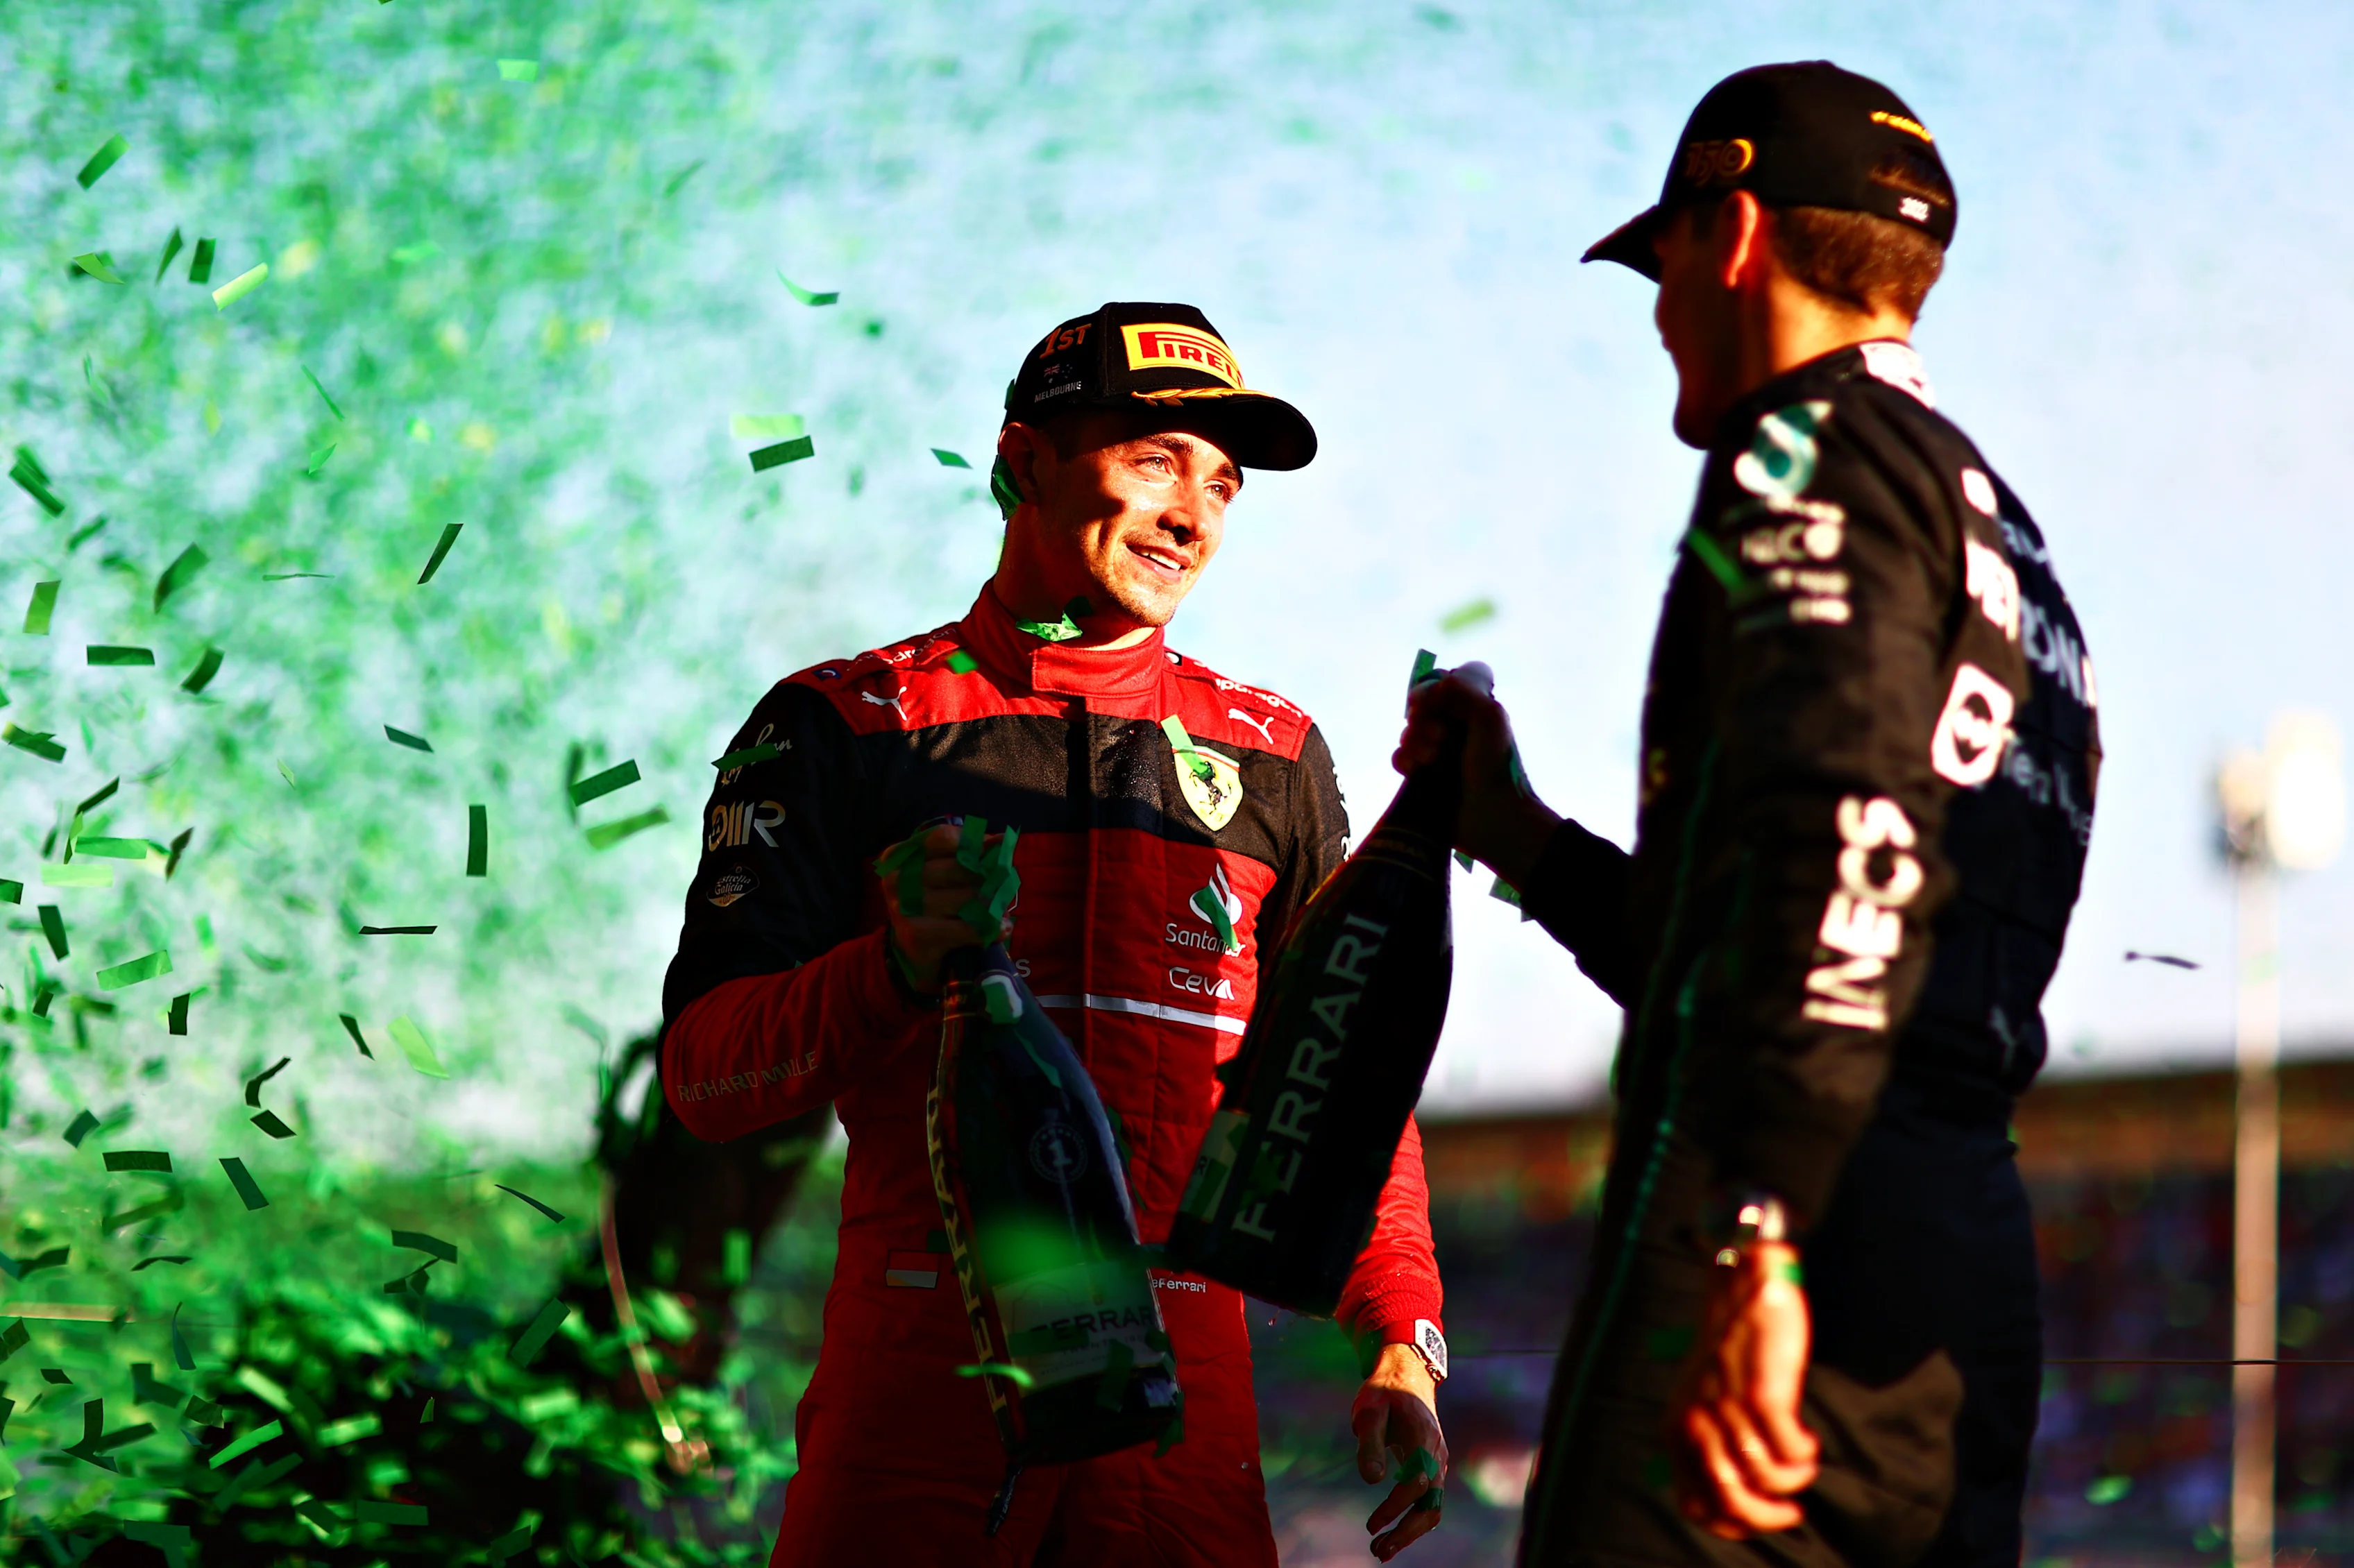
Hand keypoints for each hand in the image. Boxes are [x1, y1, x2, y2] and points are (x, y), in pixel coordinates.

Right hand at [879, 823, 1012, 992]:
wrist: (914, 952)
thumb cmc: (935, 903)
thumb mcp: (946, 873)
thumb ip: (970, 853)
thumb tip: (1002, 840)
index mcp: (902, 855)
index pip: (944, 837)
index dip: (975, 842)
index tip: (998, 849)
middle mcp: (897, 878)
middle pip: (960, 867)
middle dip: (989, 877)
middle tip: (1003, 886)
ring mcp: (904, 907)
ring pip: (968, 898)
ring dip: (993, 905)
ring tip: (1000, 910)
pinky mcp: (917, 935)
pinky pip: (967, 927)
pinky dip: (990, 929)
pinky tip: (1000, 929)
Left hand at [1352, 1343, 1446, 1559]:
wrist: (1408, 1376)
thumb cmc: (1384, 1392)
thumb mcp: (1369, 1410)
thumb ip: (1370, 1444)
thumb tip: (1372, 1481)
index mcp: (1422, 1438)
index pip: (1416, 1482)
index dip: (1395, 1506)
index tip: (1371, 1524)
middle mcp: (1436, 1454)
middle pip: (1431, 1504)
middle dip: (1406, 1531)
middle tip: (1378, 1551)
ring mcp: (1438, 1462)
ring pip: (1433, 1507)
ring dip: (1410, 1531)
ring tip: (1381, 1550)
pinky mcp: (1432, 1467)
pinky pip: (1429, 1500)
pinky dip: (1413, 1520)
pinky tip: (1393, 1533)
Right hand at [1392, 662, 1560, 887]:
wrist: (1492, 815)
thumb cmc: (1496, 766)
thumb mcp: (1490, 718)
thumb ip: (1464, 691)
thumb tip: (1436, 685)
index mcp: (1472, 713)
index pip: (1440, 688)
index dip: (1430, 692)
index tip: (1429, 703)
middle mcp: (1453, 730)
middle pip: (1420, 711)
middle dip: (1424, 722)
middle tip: (1443, 740)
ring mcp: (1436, 754)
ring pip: (1407, 734)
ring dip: (1416, 743)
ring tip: (1434, 760)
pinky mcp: (1421, 777)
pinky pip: (1399, 758)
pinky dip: (1404, 761)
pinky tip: (1416, 771)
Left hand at [1671, 1241, 1819, 1537]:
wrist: (1747, 1288)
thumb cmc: (1733, 1350)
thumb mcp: (1706, 1400)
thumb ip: (1710, 1445)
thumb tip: (1737, 1498)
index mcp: (1676, 1429)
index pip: (1694, 1504)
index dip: (1732, 1524)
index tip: (1762, 1517)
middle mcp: (1696, 1421)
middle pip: (1731, 1499)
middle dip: (1767, 1515)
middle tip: (1791, 1507)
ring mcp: (1727, 1407)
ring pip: (1765, 1478)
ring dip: (1793, 1478)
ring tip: (1802, 1460)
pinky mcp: (1762, 1392)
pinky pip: (1788, 1450)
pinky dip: (1803, 1454)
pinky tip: (1806, 1439)